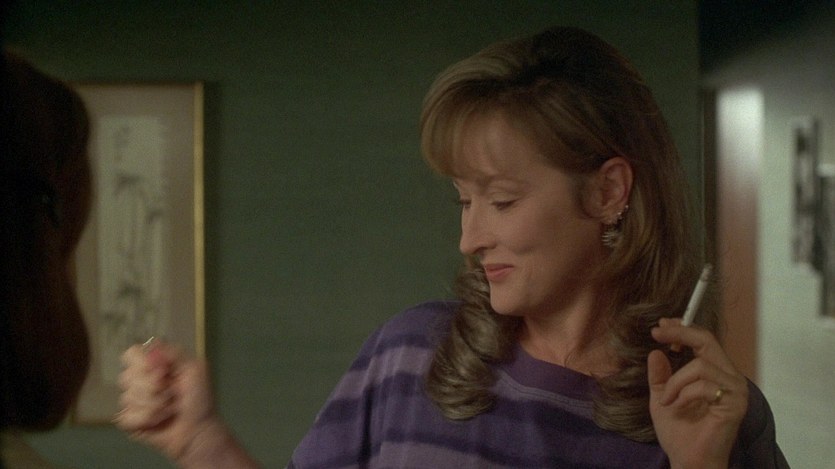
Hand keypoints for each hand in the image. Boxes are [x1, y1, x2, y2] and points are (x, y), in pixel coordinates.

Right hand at [115, 341, 260, 467]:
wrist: (199, 429)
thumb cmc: (199, 398)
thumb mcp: (195, 369)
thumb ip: (174, 353)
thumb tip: (152, 344)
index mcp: (153, 365)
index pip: (131, 354)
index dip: (143, 363)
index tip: (163, 371)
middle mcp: (139, 380)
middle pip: (127, 376)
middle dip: (154, 388)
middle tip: (173, 393)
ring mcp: (132, 401)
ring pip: (127, 398)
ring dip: (155, 405)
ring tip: (170, 408)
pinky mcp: (129, 421)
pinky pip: (126, 417)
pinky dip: (146, 419)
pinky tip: (159, 421)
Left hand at [647, 318, 747, 468]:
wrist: (688, 460)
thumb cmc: (678, 434)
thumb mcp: (660, 398)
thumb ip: (659, 376)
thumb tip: (655, 352)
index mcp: (715, 373)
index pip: (703, 340)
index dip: (682, 328)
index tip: (661, 325)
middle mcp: (729, 377)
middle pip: (707, 340)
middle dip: (679, 333)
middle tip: (657, 333)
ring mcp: (735, 389)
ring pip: (701, 365)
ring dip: (676, 381)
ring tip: (666, 399)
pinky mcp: (735, 403)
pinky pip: (704, 385)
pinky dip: (683, 393)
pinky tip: (676, 406)